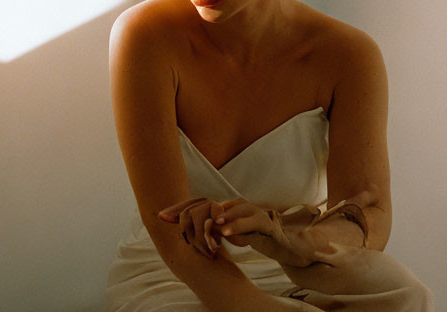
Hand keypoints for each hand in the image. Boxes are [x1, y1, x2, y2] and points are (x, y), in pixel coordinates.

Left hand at [159, 197, 331, 267]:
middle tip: (170, 220)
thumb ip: (212, 231)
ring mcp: (253, 212)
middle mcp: (237, 205)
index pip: (199, 204)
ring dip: (213, 218)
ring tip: (196, 225)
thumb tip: (190, 233)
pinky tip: (225, 233)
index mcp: (227, 207)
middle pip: (209, 203)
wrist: (285, 243)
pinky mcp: (266, 224)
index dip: (179, 210)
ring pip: (230, 210)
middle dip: (187, 212)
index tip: (160, 217)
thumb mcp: (229, 234)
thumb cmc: (256, 236)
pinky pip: (251, 222)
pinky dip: (237, 226)